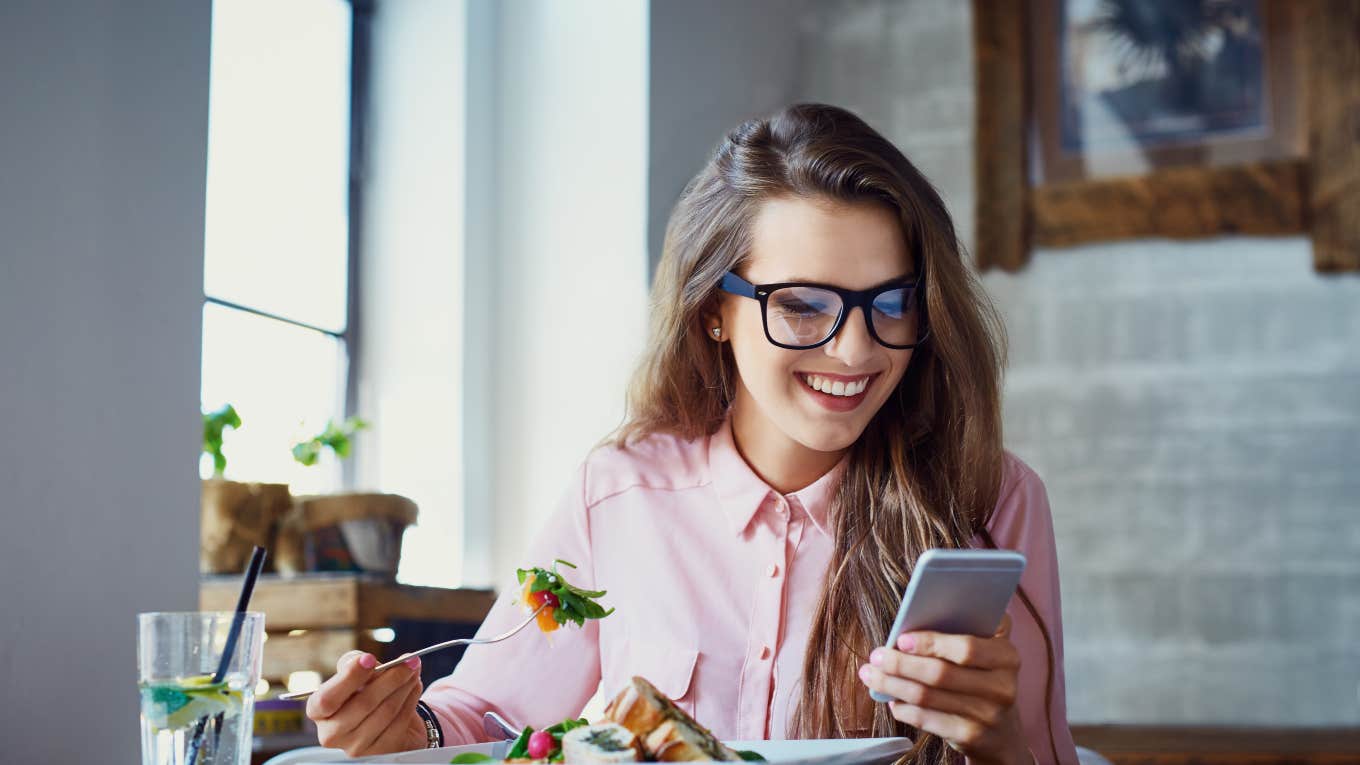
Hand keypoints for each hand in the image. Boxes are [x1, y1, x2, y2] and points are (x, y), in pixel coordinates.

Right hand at [306, 651, 428, 756]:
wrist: (386, 719)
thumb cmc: (365, 692)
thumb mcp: (356, 674)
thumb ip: (355, 663)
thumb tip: (365, 660)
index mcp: (318, 711)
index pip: (327, 699)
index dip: (348, 678)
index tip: (369, 659)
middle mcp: (332, 734)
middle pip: (364, 703)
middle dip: (390, 678)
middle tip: (408, 660)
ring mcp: (356, 747)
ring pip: (386, 711)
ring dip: (405, 686)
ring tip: (413, 670)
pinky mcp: (380, 752)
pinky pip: (400, 721)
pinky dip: (411, 699)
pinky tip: (415, 686)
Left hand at [858, 614, 1029, 764]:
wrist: (1002, 733)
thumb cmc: (983, 679)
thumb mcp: (987, 652)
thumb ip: (964, 630)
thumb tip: (912, 620)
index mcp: (1007, 656)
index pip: (966, 648)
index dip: (930, 643)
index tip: (900, 639)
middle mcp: (1002, 687)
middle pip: (940, 674)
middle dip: (901, 664)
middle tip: (876, 657)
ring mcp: (987, 715)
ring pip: (927, 697)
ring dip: (892, 685)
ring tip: (872, 676)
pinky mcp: (970, 737)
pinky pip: (926, 719)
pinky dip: (902, 707)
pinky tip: (891, 698)